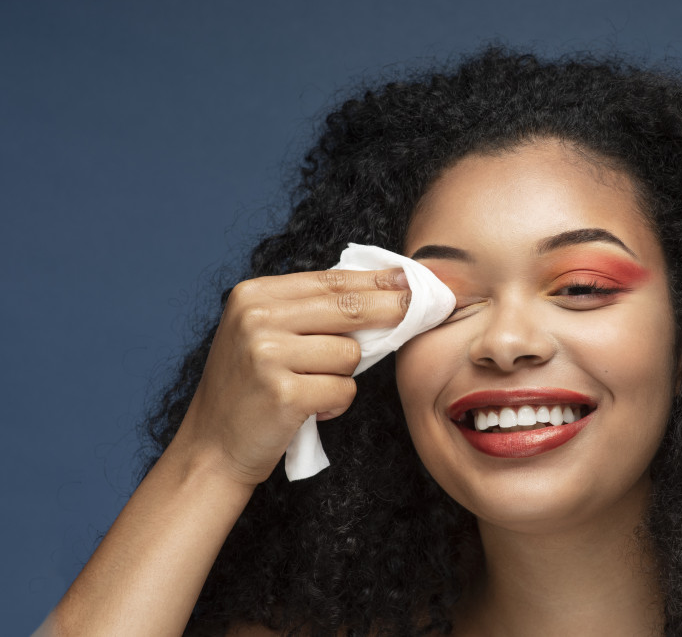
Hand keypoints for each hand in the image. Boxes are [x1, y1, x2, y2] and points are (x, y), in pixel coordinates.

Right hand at [173, 268, 409, 485]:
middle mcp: (257, 318)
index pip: (331, 280)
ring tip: (312, 388)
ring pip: (350, 354)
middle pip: (350, 307)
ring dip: (344, 376)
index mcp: (254, 295)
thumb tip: (383, 290)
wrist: (211, 448)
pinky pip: (344, 390)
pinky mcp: (284, 394)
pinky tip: (311, 410)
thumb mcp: (265, 334)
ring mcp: (267, 355)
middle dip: (393, 309)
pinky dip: (337, 404)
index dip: (378, 280)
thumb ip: (309, 310)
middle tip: (424, 307)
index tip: (412, 278)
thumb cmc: (250, 390)